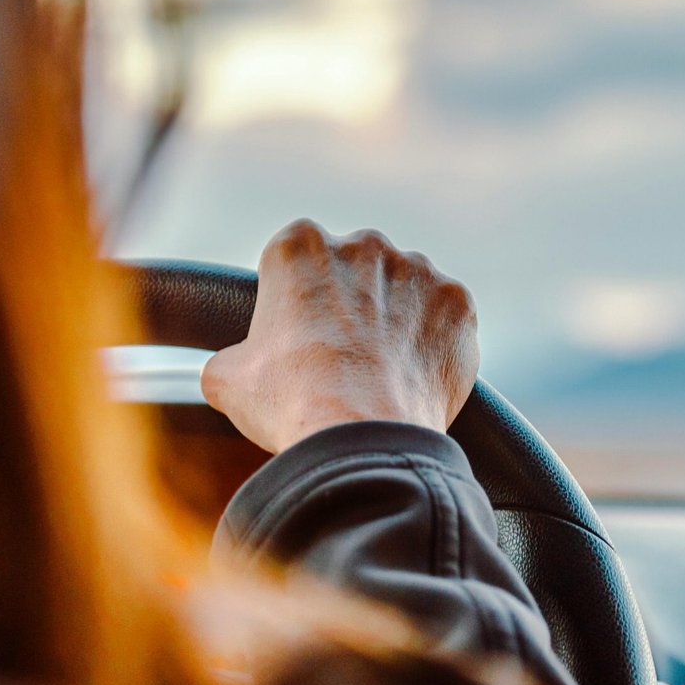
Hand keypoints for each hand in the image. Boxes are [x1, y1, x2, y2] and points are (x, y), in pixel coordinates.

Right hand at [201, 220, 479, 453]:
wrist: (362, 439)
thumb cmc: (290, 404)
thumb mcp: (227, 380)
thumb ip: (230, 356)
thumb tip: (233, 368)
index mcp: (298, 247)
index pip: (296, 262)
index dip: (297, 303)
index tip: (300, 338)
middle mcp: (362, 244)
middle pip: (355, 271)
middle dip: (350, 306)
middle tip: (342, 360)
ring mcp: (417, 270)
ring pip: (405, 291)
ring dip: (397, 321)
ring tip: (382, 374)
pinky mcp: (457, 303)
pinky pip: (445, 318)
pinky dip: (435, 343)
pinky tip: (415, 378)